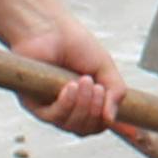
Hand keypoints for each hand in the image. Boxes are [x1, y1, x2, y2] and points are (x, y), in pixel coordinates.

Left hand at [20, 11, 124, 138]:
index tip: (122, 114)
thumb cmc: (76, 45)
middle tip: (98, 88)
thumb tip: (111, 120)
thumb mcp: (105, 67)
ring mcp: (52, 108)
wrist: (50, 29)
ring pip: (71, 125)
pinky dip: (65, 105)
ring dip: (83, 106)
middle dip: (96, 110)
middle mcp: (69, 108)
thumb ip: (115, 91)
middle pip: (87, 129)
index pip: (100, 124)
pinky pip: (53, 117)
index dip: (112, 123)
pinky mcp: (34, 104)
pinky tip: (70, 87)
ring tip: (84, 81)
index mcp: (87, 101)